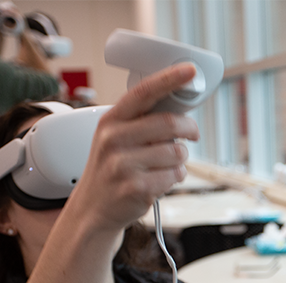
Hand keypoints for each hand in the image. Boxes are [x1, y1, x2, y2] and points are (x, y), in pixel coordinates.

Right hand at [67, 63, 199, 232]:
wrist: (93, 209)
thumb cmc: (112, 168)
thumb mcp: (115, 138)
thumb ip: (141, 121)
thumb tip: (181, 106)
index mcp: (111, 120)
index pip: (143, 92)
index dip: (169, 79)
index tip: (190, 70)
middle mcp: (114, 140)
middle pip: (169, 123)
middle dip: (189, 128)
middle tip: (192, 133)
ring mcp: (124, 165)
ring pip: (177, 152)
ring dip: (181, 158)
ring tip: (166, 164)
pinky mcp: (137, 188)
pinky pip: (175, 175)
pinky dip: (175, 177)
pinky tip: (159, 180)